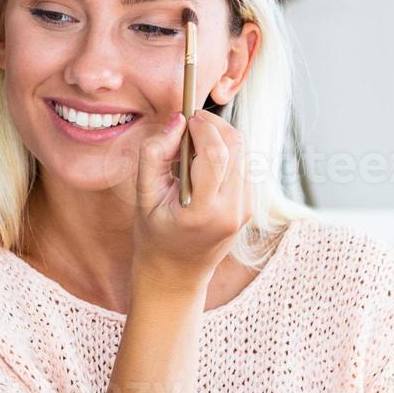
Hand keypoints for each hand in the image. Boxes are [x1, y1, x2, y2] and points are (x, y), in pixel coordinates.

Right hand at [132, 109, 251, 298]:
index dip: (203, 127)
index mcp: (204, 212)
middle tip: (188, 126)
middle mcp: (232, 210)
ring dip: (219, 138)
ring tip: (190, 151)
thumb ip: (154, 155)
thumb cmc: (154, 237)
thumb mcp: (144, 197)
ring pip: (243, 151)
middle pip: (237, 146)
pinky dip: (224, 154)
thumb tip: (177, 122)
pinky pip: (243, 164)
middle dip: (214, 126)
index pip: (216, 154)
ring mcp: (246, 208)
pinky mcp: (250, 205)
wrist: (176, 274)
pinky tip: (201, 166)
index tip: (186, 117)